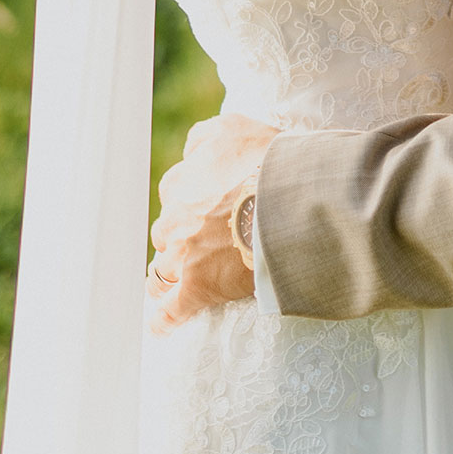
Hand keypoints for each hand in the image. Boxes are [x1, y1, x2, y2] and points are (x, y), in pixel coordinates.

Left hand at [144, 114, 278, 333]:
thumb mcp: (233, 128)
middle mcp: (176, 217)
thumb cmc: (269, 160)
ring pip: (163, 270)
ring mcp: (184, 255)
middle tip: (203, 244)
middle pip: (167, 233)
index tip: (204, 211)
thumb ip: (203, 138)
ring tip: (180, 283)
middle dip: (180, 238)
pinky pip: (171, 311)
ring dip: (170, 275)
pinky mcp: (199, 287)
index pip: (174, 193)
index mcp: (182, 181)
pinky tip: (161, 325)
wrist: (292, 198)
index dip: (190, 204)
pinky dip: (164, 319)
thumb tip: (190, 152)